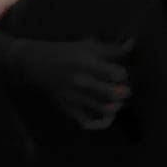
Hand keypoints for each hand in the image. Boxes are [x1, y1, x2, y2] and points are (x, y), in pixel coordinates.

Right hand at [15, 37, 131, 129]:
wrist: (34, 64)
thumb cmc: (63, 52)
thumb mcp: (85, 46)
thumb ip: (110, 48)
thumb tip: (131, 44)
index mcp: (85, 62)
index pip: (117, 74)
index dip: (122, 75)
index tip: (118, 74)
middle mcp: (81, 81)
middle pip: (114, 94)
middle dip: (124, 92)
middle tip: (122, 89)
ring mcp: (74, 97)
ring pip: (105, 110)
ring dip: (116, 106)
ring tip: (115, 101)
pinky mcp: (68, 108)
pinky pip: (88, 123)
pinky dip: (100, 123)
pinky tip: (105, 116)